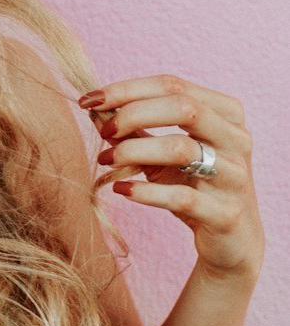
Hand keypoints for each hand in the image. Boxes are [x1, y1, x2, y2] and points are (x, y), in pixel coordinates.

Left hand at [79, 73, 263, 284]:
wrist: (230, 239)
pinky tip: (122, 190)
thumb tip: (94, 108)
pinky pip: (182, 197)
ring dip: (133, 151)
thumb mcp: (161, 154)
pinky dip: (145, 191)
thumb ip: (133, 130)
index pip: (173, 85)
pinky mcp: (226, 213)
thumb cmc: (193, 186)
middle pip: (184, 107)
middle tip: (103, 132)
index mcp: (225, 113)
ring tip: (106, 160)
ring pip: (182, 149)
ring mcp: (235, 176)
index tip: (89, 100)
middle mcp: (236, 139)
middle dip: (133, 114)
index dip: (126, 89)